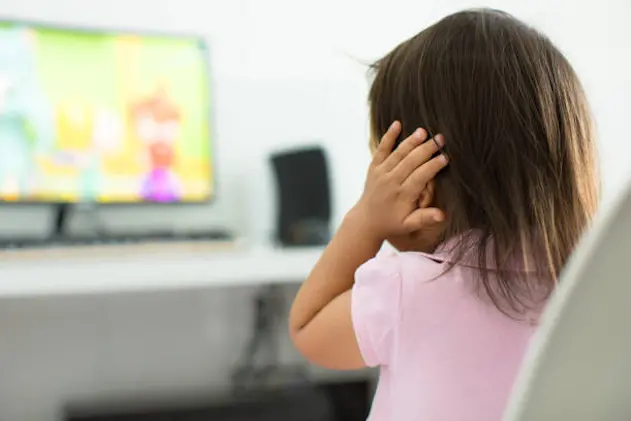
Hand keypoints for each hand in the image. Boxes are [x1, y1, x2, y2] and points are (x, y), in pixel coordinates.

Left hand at [352, 121, 447, 240]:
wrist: (366, 220)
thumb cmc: (392, 223)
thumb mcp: (409, 225)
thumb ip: (425, 218)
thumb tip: (442, 215)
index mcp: (402, 195)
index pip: (420, 177)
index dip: (433, 167)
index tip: (445, 158)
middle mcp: (391, 182)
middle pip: (410, 162)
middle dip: (426, 149)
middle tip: (441, 139)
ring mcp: (381, 173)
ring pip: (398, 154)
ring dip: (411, 141)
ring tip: (423, 131)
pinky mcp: (374, 167)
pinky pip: (381, 149)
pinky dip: (388, 137)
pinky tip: (397, 124)